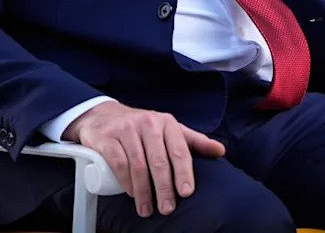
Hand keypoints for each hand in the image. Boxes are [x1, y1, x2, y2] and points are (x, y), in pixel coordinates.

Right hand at [64, 101, 224, 217]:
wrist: (104, 115)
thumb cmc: (143, 127)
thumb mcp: (169, 129)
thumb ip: (193, 141)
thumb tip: (220, 151)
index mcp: (168, 123)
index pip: (179, 150)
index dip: (184, 173)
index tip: (186, 193)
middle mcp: (149, 124)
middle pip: (159, 161)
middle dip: (164, 188)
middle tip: (167, 208)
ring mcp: (127, 130)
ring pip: (138, 165)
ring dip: (144, 191)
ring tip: (147, 209)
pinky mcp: (108, 138)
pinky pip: (119, 163)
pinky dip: (126, 182)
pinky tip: (131, 194)